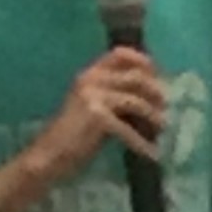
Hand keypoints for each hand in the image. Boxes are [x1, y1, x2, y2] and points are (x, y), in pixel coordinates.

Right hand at [27, 49, 166, 189]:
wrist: (47, 158)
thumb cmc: (71, 137)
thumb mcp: (91, 107)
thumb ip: (113, 96)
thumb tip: (149, 96)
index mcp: (88, 74)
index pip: (119, 54)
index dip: (143, 61)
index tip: (157, 75)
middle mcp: (90, 80)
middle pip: (135, 77)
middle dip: (155, 91)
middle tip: (165, 107)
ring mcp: (93, 97)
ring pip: (136, 101)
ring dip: (153, 116)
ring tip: (162, 128)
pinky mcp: (97, 118)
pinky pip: (129, 129)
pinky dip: (142, 143)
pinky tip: (152, 153)